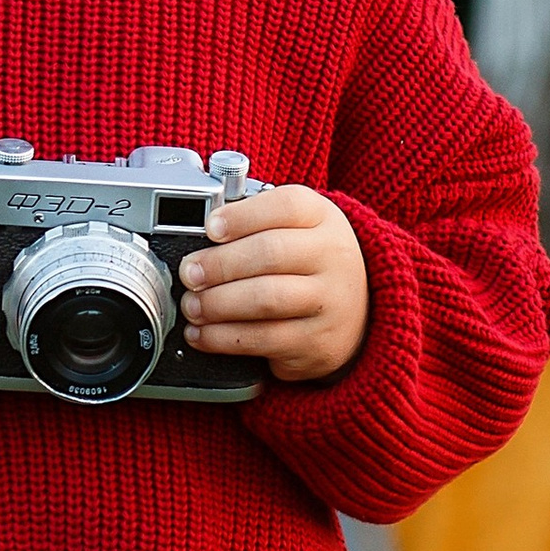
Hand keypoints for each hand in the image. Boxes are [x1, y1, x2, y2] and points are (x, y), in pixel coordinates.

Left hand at [181, 181, 367, 384]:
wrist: (359, 312)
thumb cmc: (309, 262)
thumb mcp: (296, 228)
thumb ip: (255, 222)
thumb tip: (199, 236)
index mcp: (322, 218)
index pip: (285, 206)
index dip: (242, 216)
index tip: (210, 228)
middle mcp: (333, 257)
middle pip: (270, 253)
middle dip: (220, 264)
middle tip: (190, 273)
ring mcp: (330, 302)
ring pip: (266, 299)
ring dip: (218, 304)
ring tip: (192, 305)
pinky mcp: (318, 343)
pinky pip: (264, 340)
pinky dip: (223, 337)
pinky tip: (203, 333)